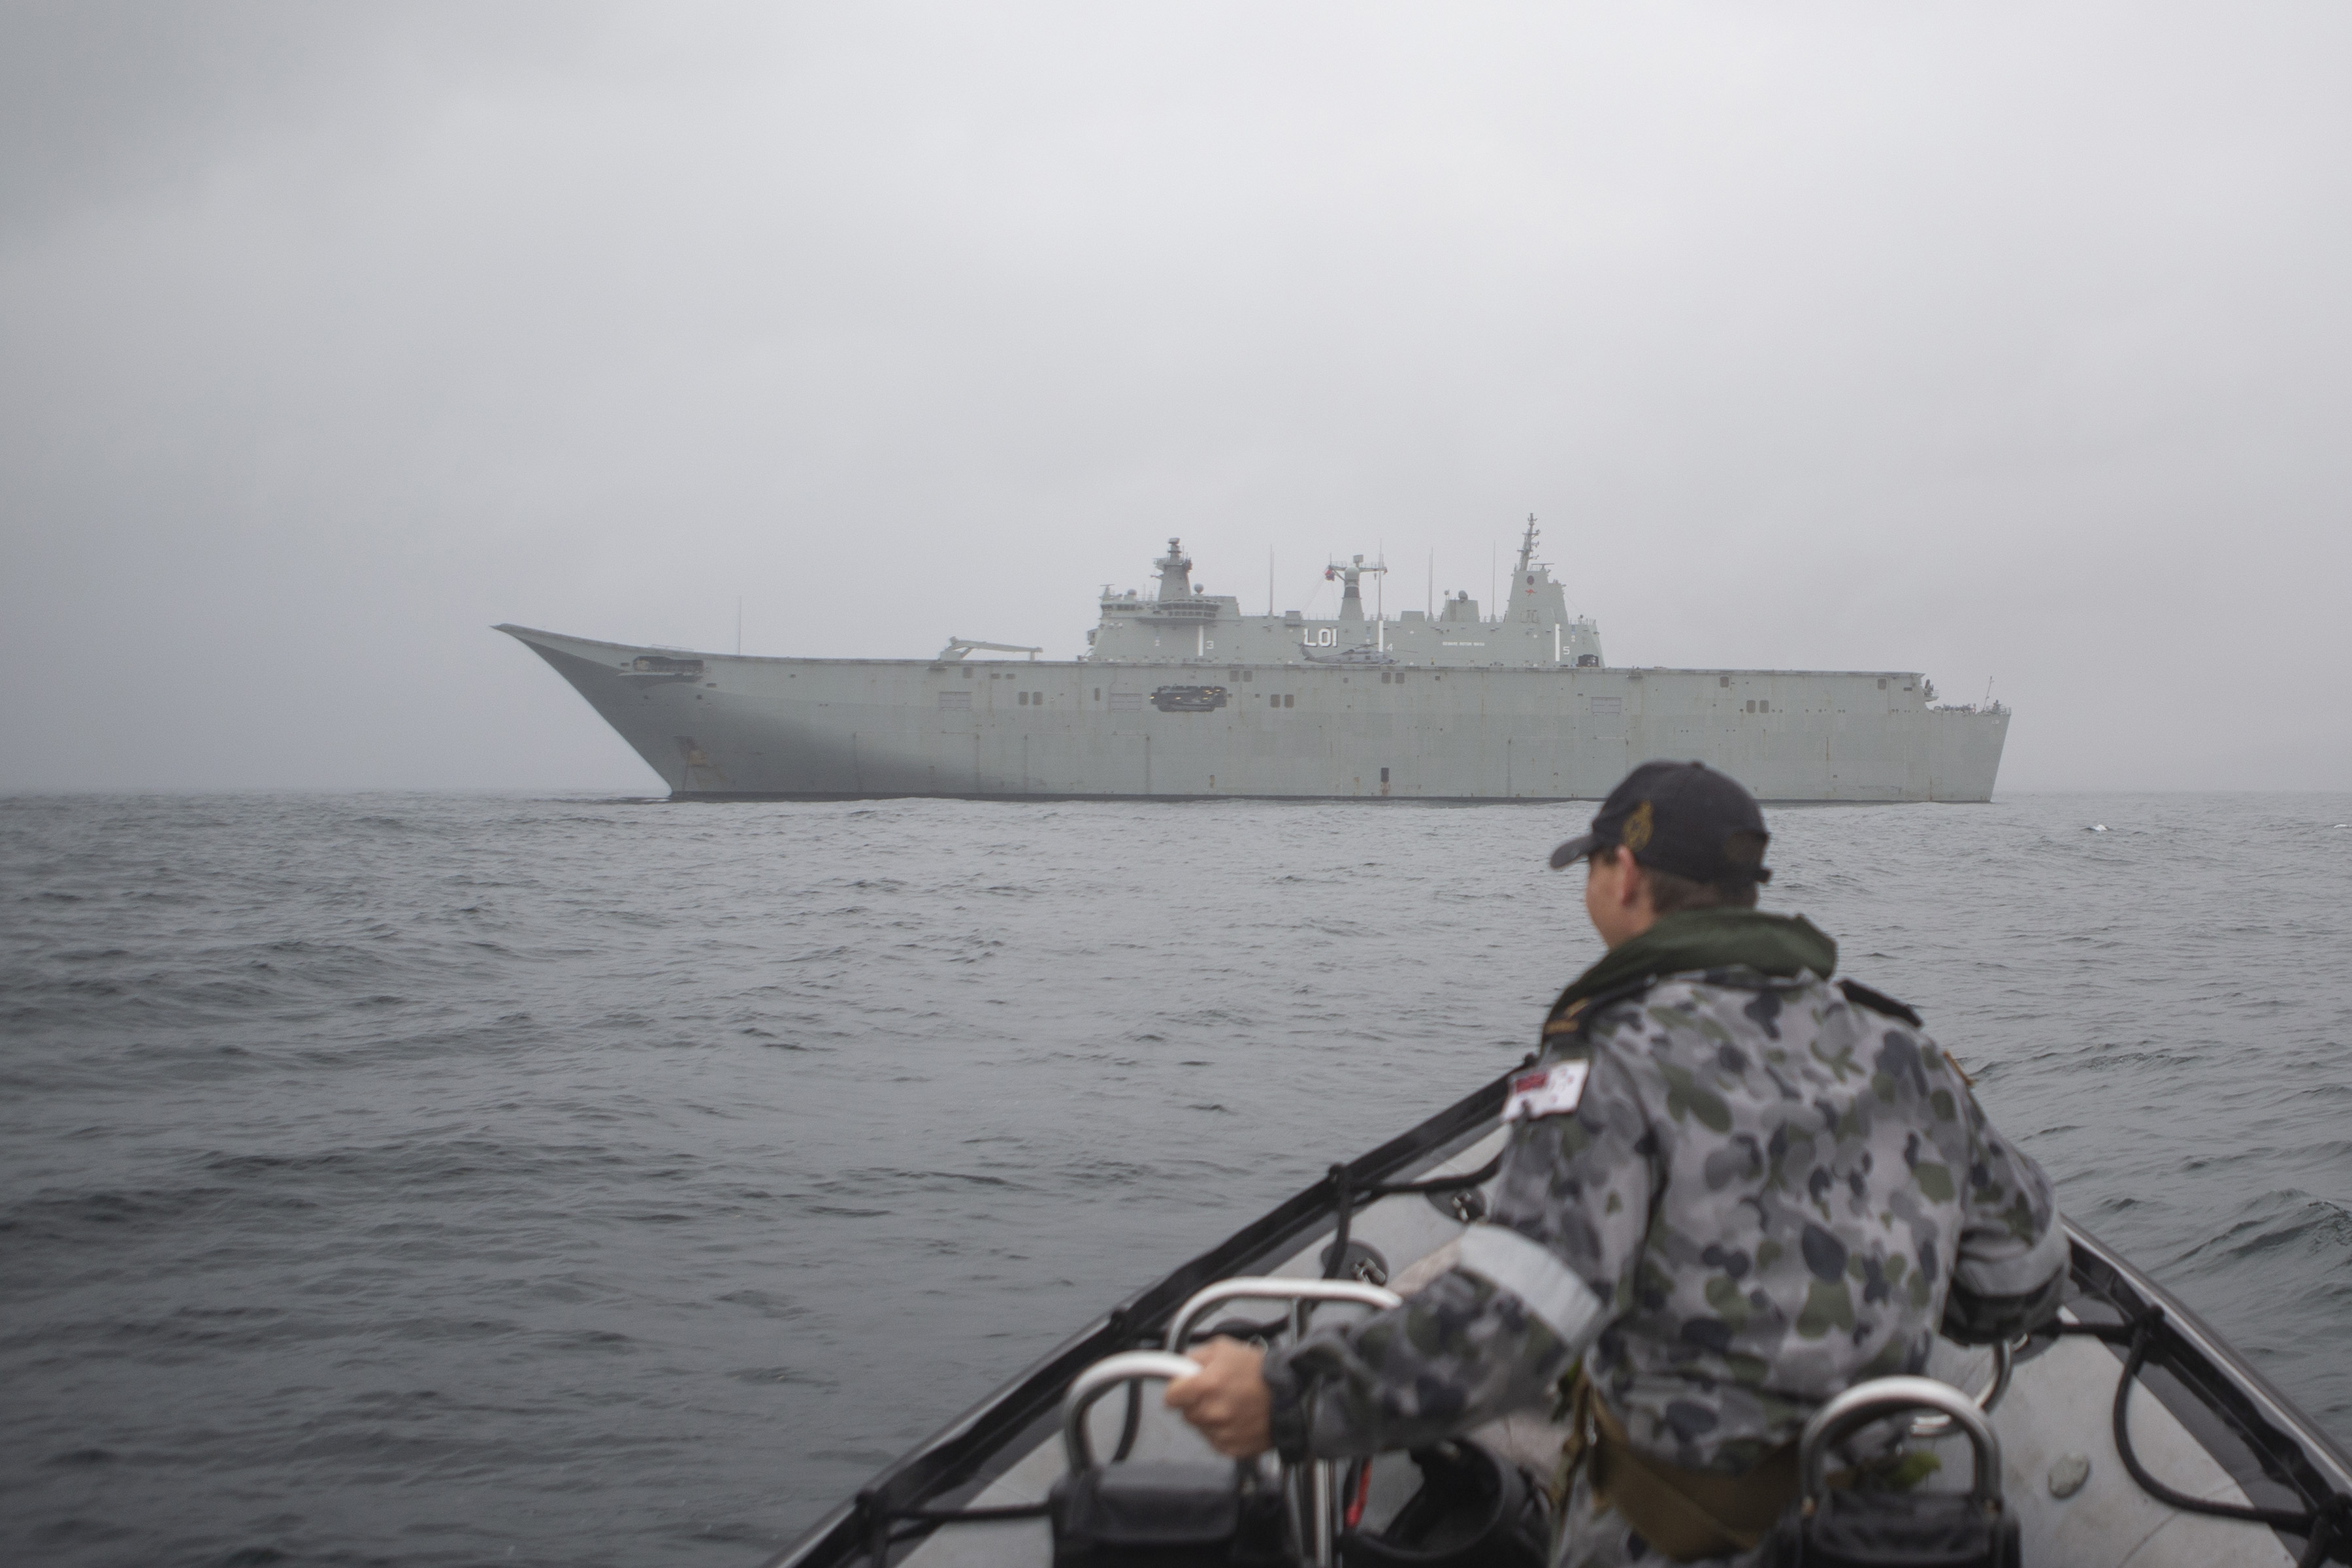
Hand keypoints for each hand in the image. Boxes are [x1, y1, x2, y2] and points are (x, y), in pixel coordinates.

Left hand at [1164, 1337, 1271, 1456]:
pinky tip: (1238, 1418)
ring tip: (1232, 1403)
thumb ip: (1195, 1357)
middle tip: (1217, 1391)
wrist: (1291, 1395)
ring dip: (1210, 1417)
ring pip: (1200, 1427)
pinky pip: (1215, 1440)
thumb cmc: (1260, 1372)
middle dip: (1196, 1402)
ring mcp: (1222, 1433)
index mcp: (1206, 1386)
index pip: (1170, 1397)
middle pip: (1186, 1412)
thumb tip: (1179, 1366)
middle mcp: (1212, 1413)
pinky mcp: (1232, 1448)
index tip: (1185, 1387)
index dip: (1177, 1389)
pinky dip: (1223, 1431)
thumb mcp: (1224, 1348)